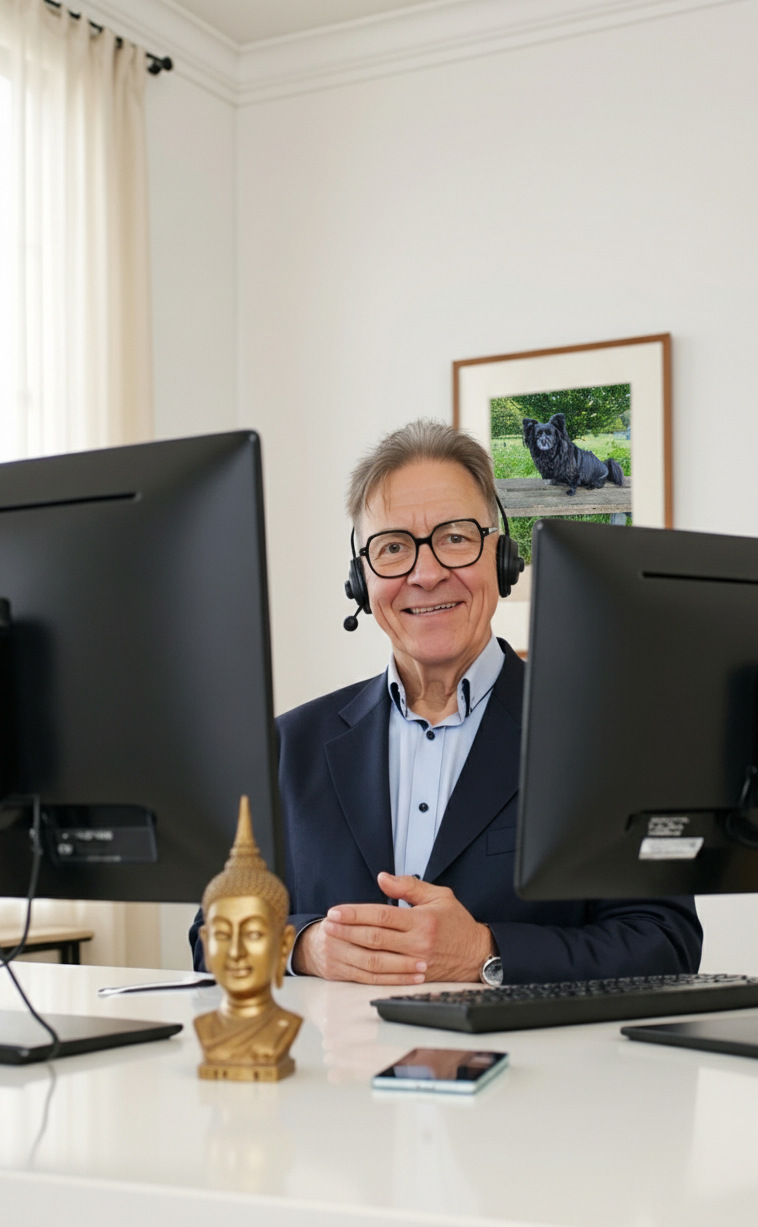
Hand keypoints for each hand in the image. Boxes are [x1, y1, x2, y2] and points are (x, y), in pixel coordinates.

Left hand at [292, 873, 494, 983]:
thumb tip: (383, 878)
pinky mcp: (414, 976)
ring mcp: (415, 962)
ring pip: (376, 957)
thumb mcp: (439, 895)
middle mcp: (417, 942)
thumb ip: (409, 886)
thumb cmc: (457, 923)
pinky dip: (365, 968)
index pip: (381, 915)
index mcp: (422, 920)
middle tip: (328, 924)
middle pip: (374, 937)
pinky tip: (352, 961)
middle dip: (347, 930)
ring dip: (352, 948)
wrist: (477, 954)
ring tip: (334, 940)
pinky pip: (385, 974)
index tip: (337, 911)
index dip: (356, 913)